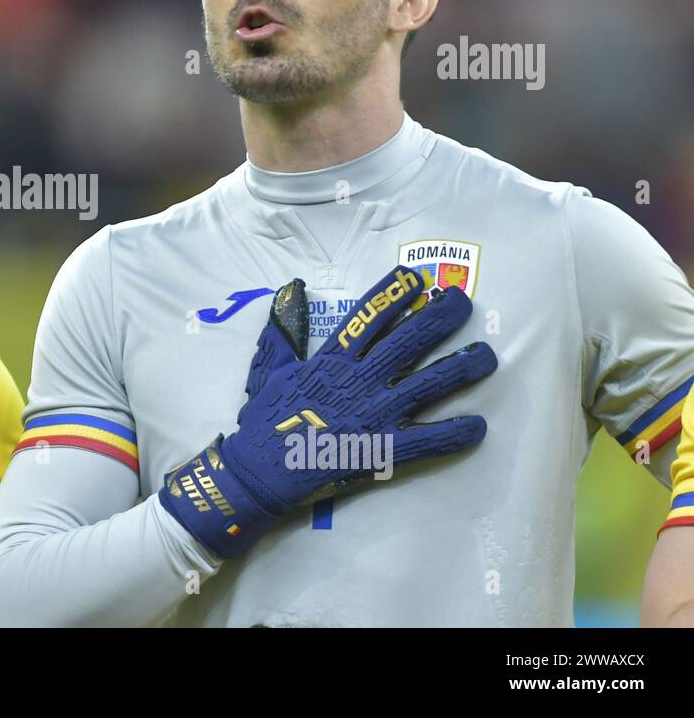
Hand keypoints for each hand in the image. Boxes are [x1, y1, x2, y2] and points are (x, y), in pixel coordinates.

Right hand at [160, 266, 496, 558]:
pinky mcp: (381, 449)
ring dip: (461, 369)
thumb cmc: (263, 418)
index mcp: (331, 360)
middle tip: (464, 302)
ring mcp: (373, 414)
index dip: (395, 295)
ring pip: (428, 384)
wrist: (260, 469)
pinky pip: (426, 440)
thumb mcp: (270, 368)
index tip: (418, 279)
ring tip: (487, 356)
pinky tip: (479, 427)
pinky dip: (453, 434)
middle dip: (439, 318)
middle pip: (408, 341)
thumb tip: (290, 288)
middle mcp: (358, 380)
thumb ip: (284, 331)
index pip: (368, 318)